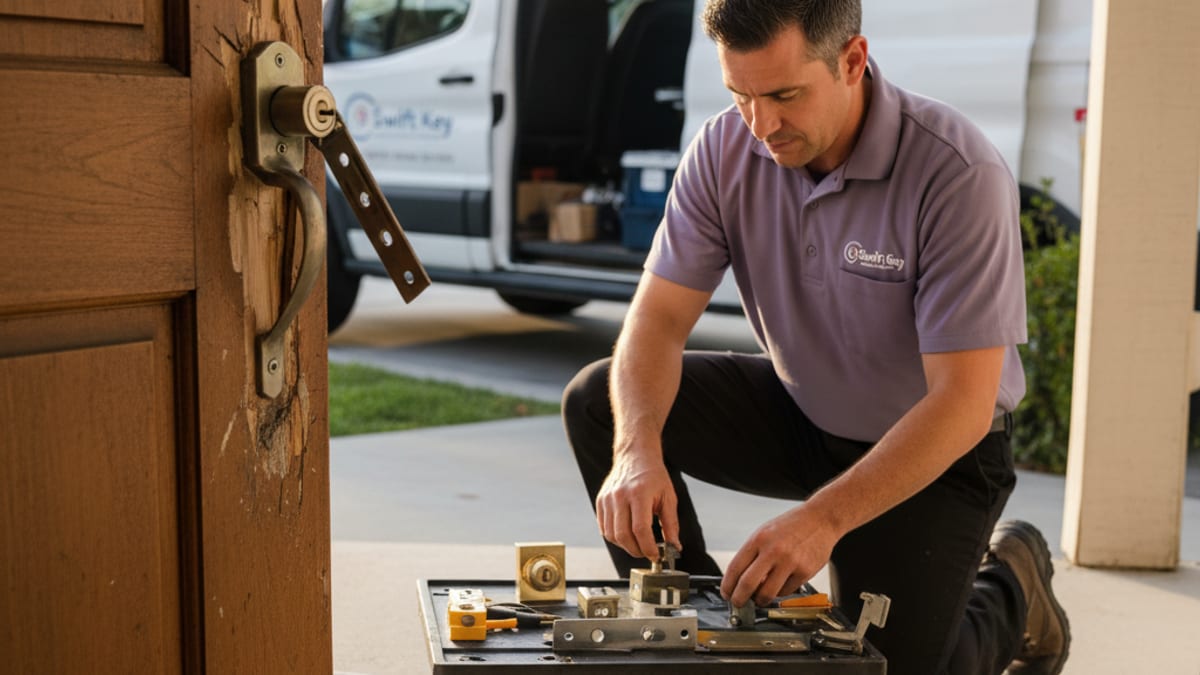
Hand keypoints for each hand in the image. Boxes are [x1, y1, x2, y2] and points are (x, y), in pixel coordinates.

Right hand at [595, 453, 679, 560]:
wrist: (636, 456)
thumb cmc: (654, 476)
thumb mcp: (668, 498)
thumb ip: (671, 524)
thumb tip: (675, 547)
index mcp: (639, 493)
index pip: (640, 529)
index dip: (648, 547)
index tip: (656, 555)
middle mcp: (620, 496)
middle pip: (623, 535)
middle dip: (636, 550)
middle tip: (647, 552)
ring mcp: (607, 498)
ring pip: (611, 534)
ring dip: (625, 546)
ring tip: (638, 544)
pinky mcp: (600, 501)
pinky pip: (604, 528)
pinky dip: (615, 537)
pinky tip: (627, 535)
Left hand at [720, 504, 839, 607]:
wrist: (820, 519)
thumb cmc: (791, 526)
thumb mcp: (765, 533)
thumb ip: (753, 555)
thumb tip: (742, 581)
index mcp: (759, 539)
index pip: (735, 568)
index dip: (727, 586)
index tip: (726, 593)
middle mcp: (773, 551)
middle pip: (747, 584)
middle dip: (739, 599)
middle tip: (738, 603)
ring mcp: (790, 562)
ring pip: (767, 593)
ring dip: (760, 600)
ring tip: (759, 598)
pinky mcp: (804, 572)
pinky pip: (786, 592)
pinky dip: (779, 592)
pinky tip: (780, 584)